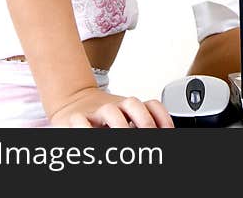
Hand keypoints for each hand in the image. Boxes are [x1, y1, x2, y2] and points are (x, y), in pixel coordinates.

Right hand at [49, 88, 173, 127]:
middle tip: (149, 137)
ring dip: (120, 125)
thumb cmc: (104, 118)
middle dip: (145, 121)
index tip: (168, 132)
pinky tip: (93, 139)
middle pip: (133, 103)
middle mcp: (116, 106)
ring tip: (124, 141)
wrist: (74, 101)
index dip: (163, 118)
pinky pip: (80, 120)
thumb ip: (141, 125)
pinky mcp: (75, 118)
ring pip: (110, 110)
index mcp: (131, 106)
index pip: (152, 105)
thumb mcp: (125, 119)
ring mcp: (97, 111)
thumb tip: (163, 134)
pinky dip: (86, 129)